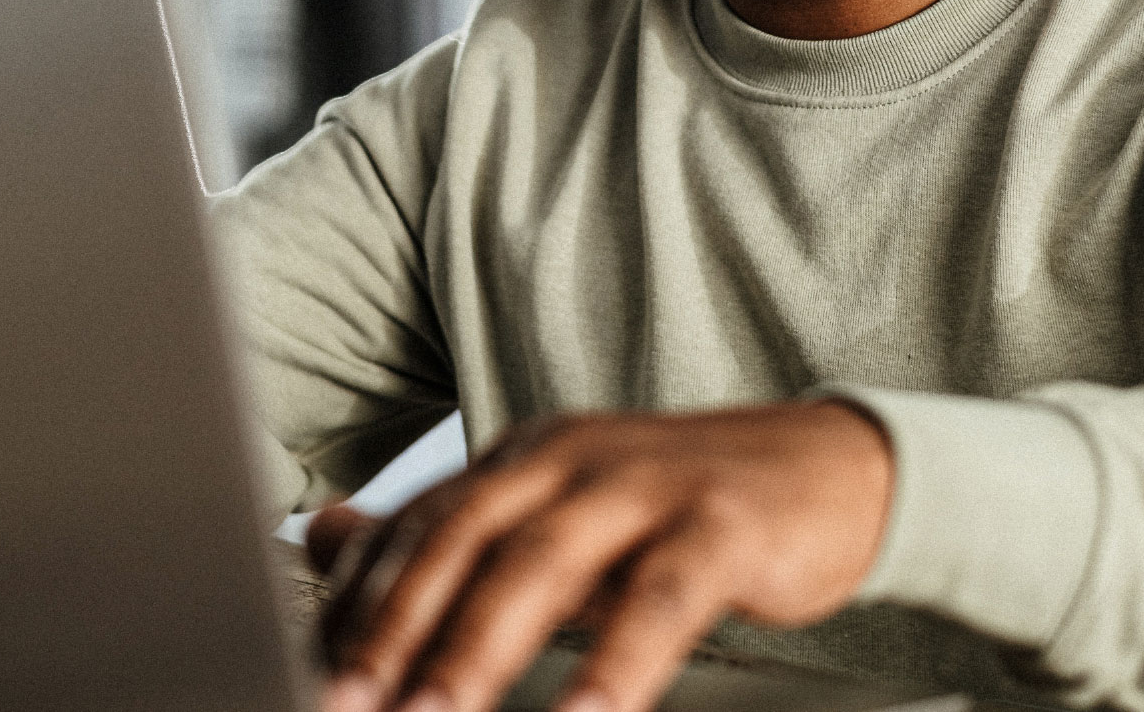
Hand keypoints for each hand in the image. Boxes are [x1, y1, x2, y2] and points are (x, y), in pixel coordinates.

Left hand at [313, 401, 893, 711]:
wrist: (836, 468)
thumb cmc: (685, 508)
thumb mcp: (557, 510)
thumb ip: (448, 530)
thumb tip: (321, 539)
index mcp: (524, 457)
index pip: (417, 526)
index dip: (355, 603)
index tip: (307, 671)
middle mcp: (572, 457)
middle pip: (461, 538)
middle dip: (390, 629)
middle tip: (342, 704)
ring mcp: (647, 485)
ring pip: (544, 565)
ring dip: (477, 650)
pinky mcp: (722, 526)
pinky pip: (660, 600)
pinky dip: (615, 666)